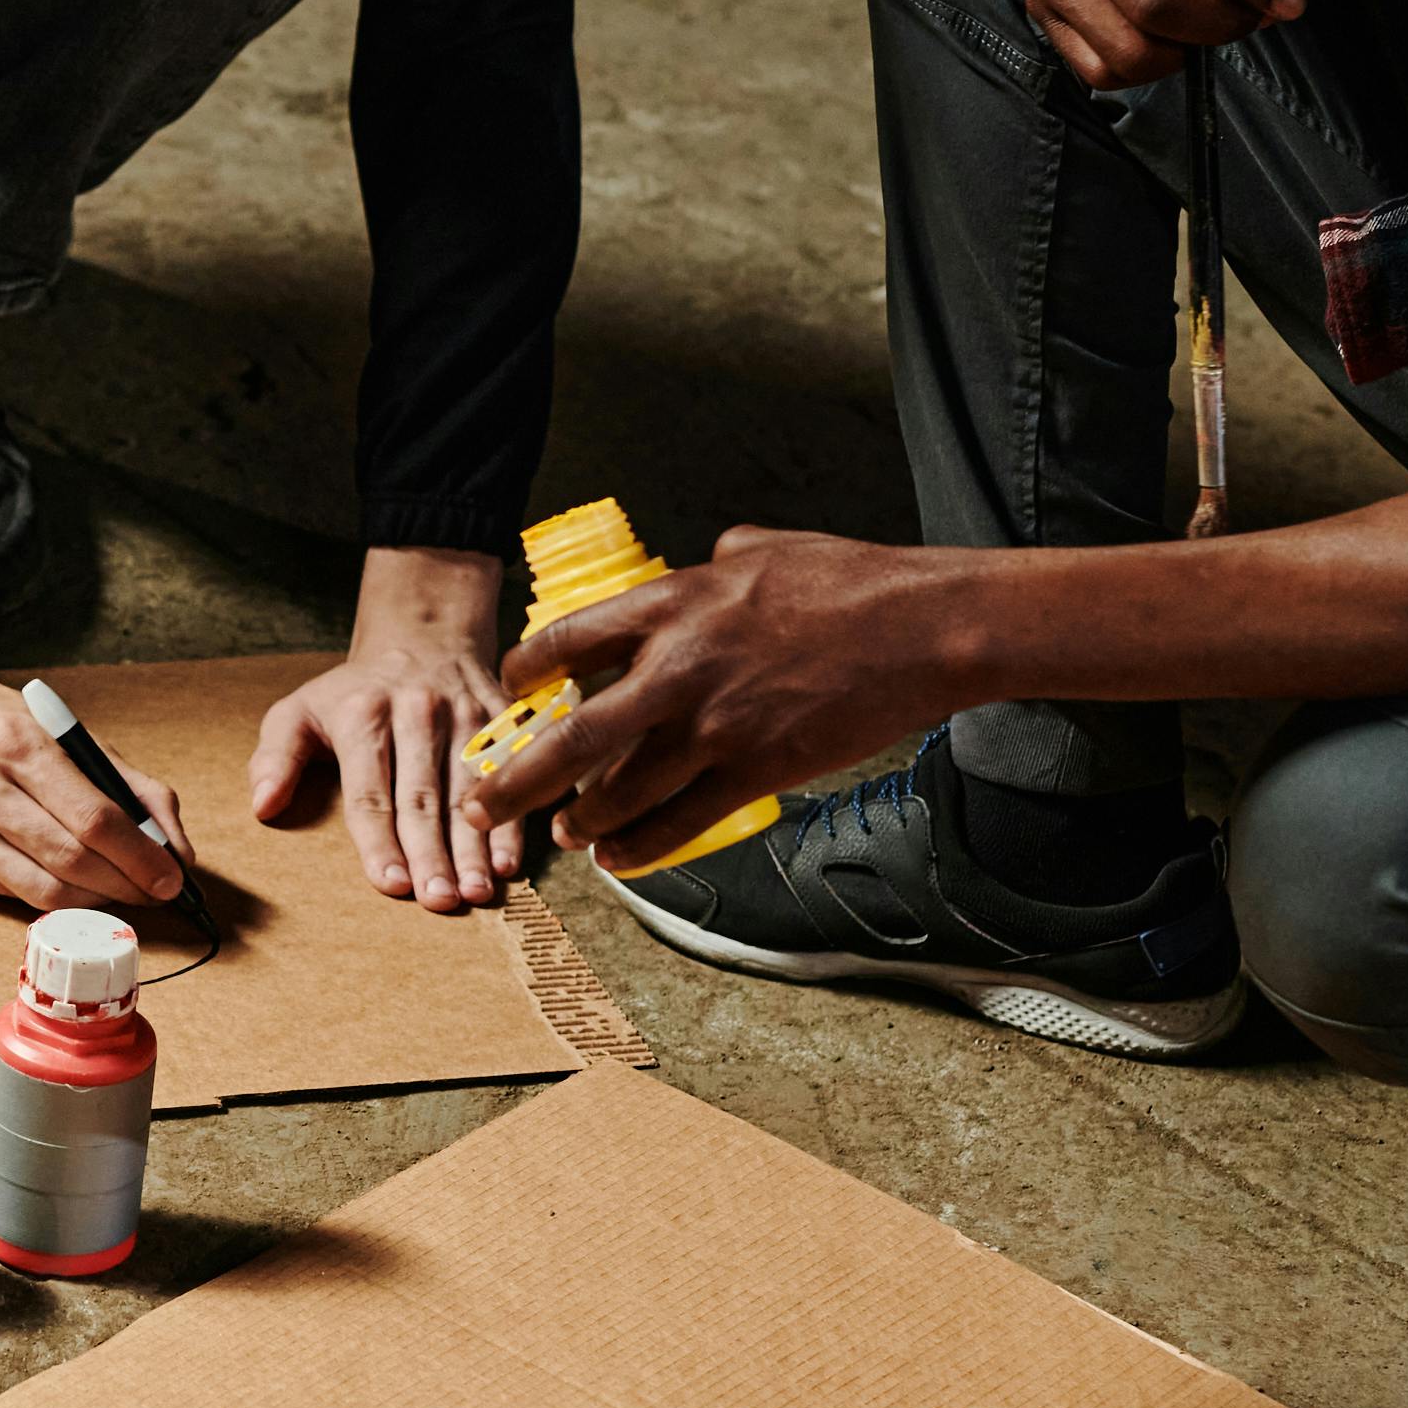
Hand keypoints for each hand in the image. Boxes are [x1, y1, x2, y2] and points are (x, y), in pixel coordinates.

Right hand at [0, 596, 189, 909]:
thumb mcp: (66, 731)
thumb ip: (130, 785)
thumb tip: (178, 851)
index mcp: (15, 743)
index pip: (92, 818)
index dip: (141, 856)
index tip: (172, 877)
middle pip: (70, 861)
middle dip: (125, 884)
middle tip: (155, 889)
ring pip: (42, 892)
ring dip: (94, 900)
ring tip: (121, 890)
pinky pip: (15, 895)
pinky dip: (56, 897)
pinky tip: (75, 883)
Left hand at [249, 546, 522, 910]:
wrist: (421, 639)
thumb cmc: (354, 694)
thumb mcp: (300, 711)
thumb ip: (276, 758)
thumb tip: (262, 806)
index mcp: (363, 714)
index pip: (370, 790)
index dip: (380, 840)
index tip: (391, 883)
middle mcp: (417, 712)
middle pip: (424, 796)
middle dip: (433, 853)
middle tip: (439, 900)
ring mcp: (466, 715)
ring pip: (471, 790)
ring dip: (476, 846)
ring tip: (478, 892)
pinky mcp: (503, 718)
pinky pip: (510, 774)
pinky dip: (513, 819)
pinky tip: (511, 861)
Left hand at [454, 527, 963, 873]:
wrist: (925, 628)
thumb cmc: (852, 579)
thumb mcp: (763, 547)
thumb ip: (715, 562)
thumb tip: (706, 560)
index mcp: (673, 603)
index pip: (569, 643)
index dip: (527, 675)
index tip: (510, 694)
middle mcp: (680, 668)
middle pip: (575, 734)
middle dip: (519, 777)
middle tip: (482, 801)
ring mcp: (716, 726)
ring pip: (623, 789)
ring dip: (582, 818)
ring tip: (561, 834)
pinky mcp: (758, 769)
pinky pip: (682, 820)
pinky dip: (642, 846)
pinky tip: (618, 861)